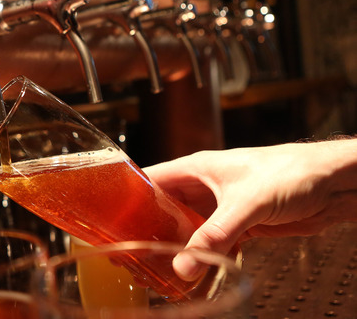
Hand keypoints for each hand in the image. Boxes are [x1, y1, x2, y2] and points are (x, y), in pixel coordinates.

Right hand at [144, 139, 356, 278]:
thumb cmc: (293, 171)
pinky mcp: (239, 225)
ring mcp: (220, 207)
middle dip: (148, 229)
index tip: (109, 218)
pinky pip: (211, 243)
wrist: (334, 183)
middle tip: (130, 251)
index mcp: (196, 168)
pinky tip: (194, 274)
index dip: (128, 197)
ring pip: (187, 228)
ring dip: (175, 247)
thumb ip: (214, 234)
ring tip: (156, 267)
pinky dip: (202, 258)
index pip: (149, 179)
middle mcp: (204, 187)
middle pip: (164, 208)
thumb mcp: (245, 203)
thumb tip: (185, 264)